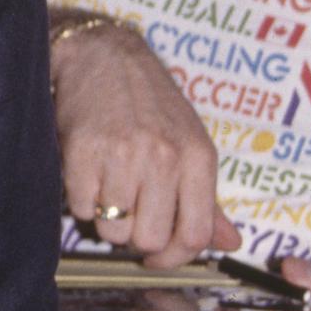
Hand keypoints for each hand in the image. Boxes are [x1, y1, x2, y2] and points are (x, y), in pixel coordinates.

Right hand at [51, 18, 238, 266]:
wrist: (103, 53)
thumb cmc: (150, 101)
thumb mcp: (190, 141)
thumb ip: (208, 198)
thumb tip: (230, 243)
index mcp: (197, 157)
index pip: (195, 234)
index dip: (174, 258)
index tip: (157, 257)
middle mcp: (163, 157)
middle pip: (150, 239)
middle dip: (135, 236)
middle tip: (128, 213)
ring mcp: (122, 154)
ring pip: (112, 230)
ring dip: (106, 219)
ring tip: (106, 187)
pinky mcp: (82, 150)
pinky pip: (80, 208)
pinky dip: (80, 200)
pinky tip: (87, 174)